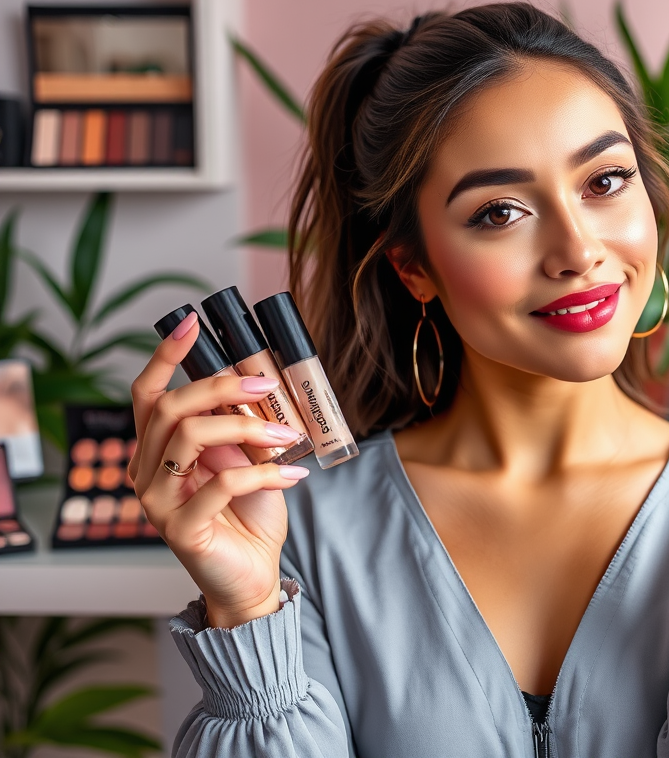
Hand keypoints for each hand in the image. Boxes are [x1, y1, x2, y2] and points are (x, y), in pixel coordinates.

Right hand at [128, 312, 309, 626]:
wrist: (253, 575)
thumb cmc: (249, 516)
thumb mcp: (246, 460)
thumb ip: (241, 427)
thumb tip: (258, 383)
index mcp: (157, 450)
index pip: (147, 394)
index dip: (166, 355)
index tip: (193, 322)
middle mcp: (145, 471)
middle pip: (171, 408)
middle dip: (222, 387)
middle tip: (267, 385)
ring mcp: (157, 502)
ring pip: (191, 438)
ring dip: (247, 428)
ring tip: (287, 438)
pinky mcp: (180, 529)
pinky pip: (222, 484)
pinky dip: (265, 474)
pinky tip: (294, 477)